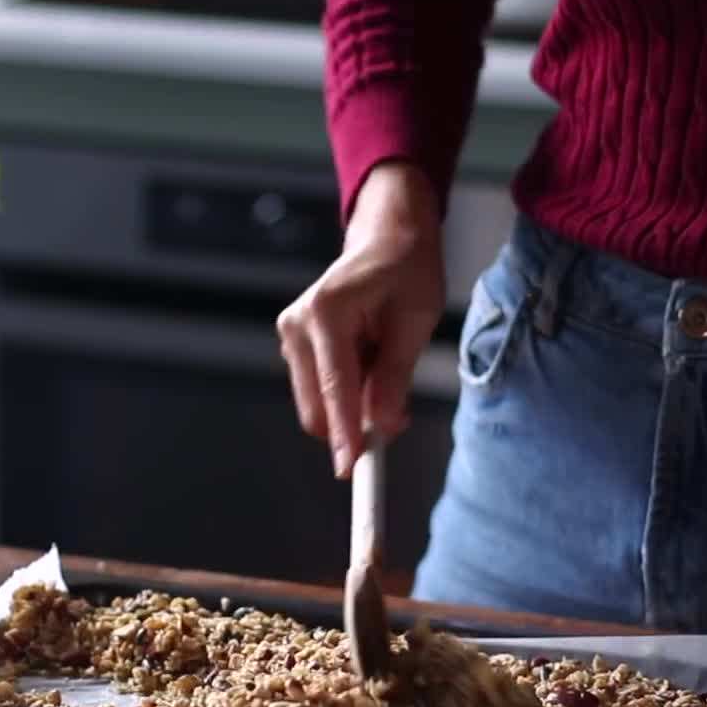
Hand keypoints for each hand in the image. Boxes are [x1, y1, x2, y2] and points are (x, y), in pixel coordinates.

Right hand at [277, 162, 445, 477]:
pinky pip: (319, 389)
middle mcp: (297, 324)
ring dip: (353, 405)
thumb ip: (396, 375)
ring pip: (318, 402)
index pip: (335, 387)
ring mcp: (290, 335)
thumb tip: (384, 427)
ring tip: (385, 364)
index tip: (349, 469)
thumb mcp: (415, 320)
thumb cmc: (406, 270)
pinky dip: (346, 392)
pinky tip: (369, 360)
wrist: (386, 237)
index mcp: (326, 312)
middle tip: (398, 413)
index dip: (345, 432)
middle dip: (354, 422)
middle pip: (318, 405)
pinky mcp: (294, 344)